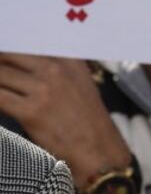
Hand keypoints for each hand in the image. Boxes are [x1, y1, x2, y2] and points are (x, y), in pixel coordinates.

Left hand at [0, 54, 130, 190]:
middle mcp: (56, 69)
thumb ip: (56, 68)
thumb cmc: (87, 121)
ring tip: (0, 91)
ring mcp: (44, 89)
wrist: (98, 151)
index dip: (8, 49)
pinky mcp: (32, 111)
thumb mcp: (80, 84)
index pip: (27, 42)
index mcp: (69, 60)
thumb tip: (22, 63)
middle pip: (8, 55)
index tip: (3, 58)